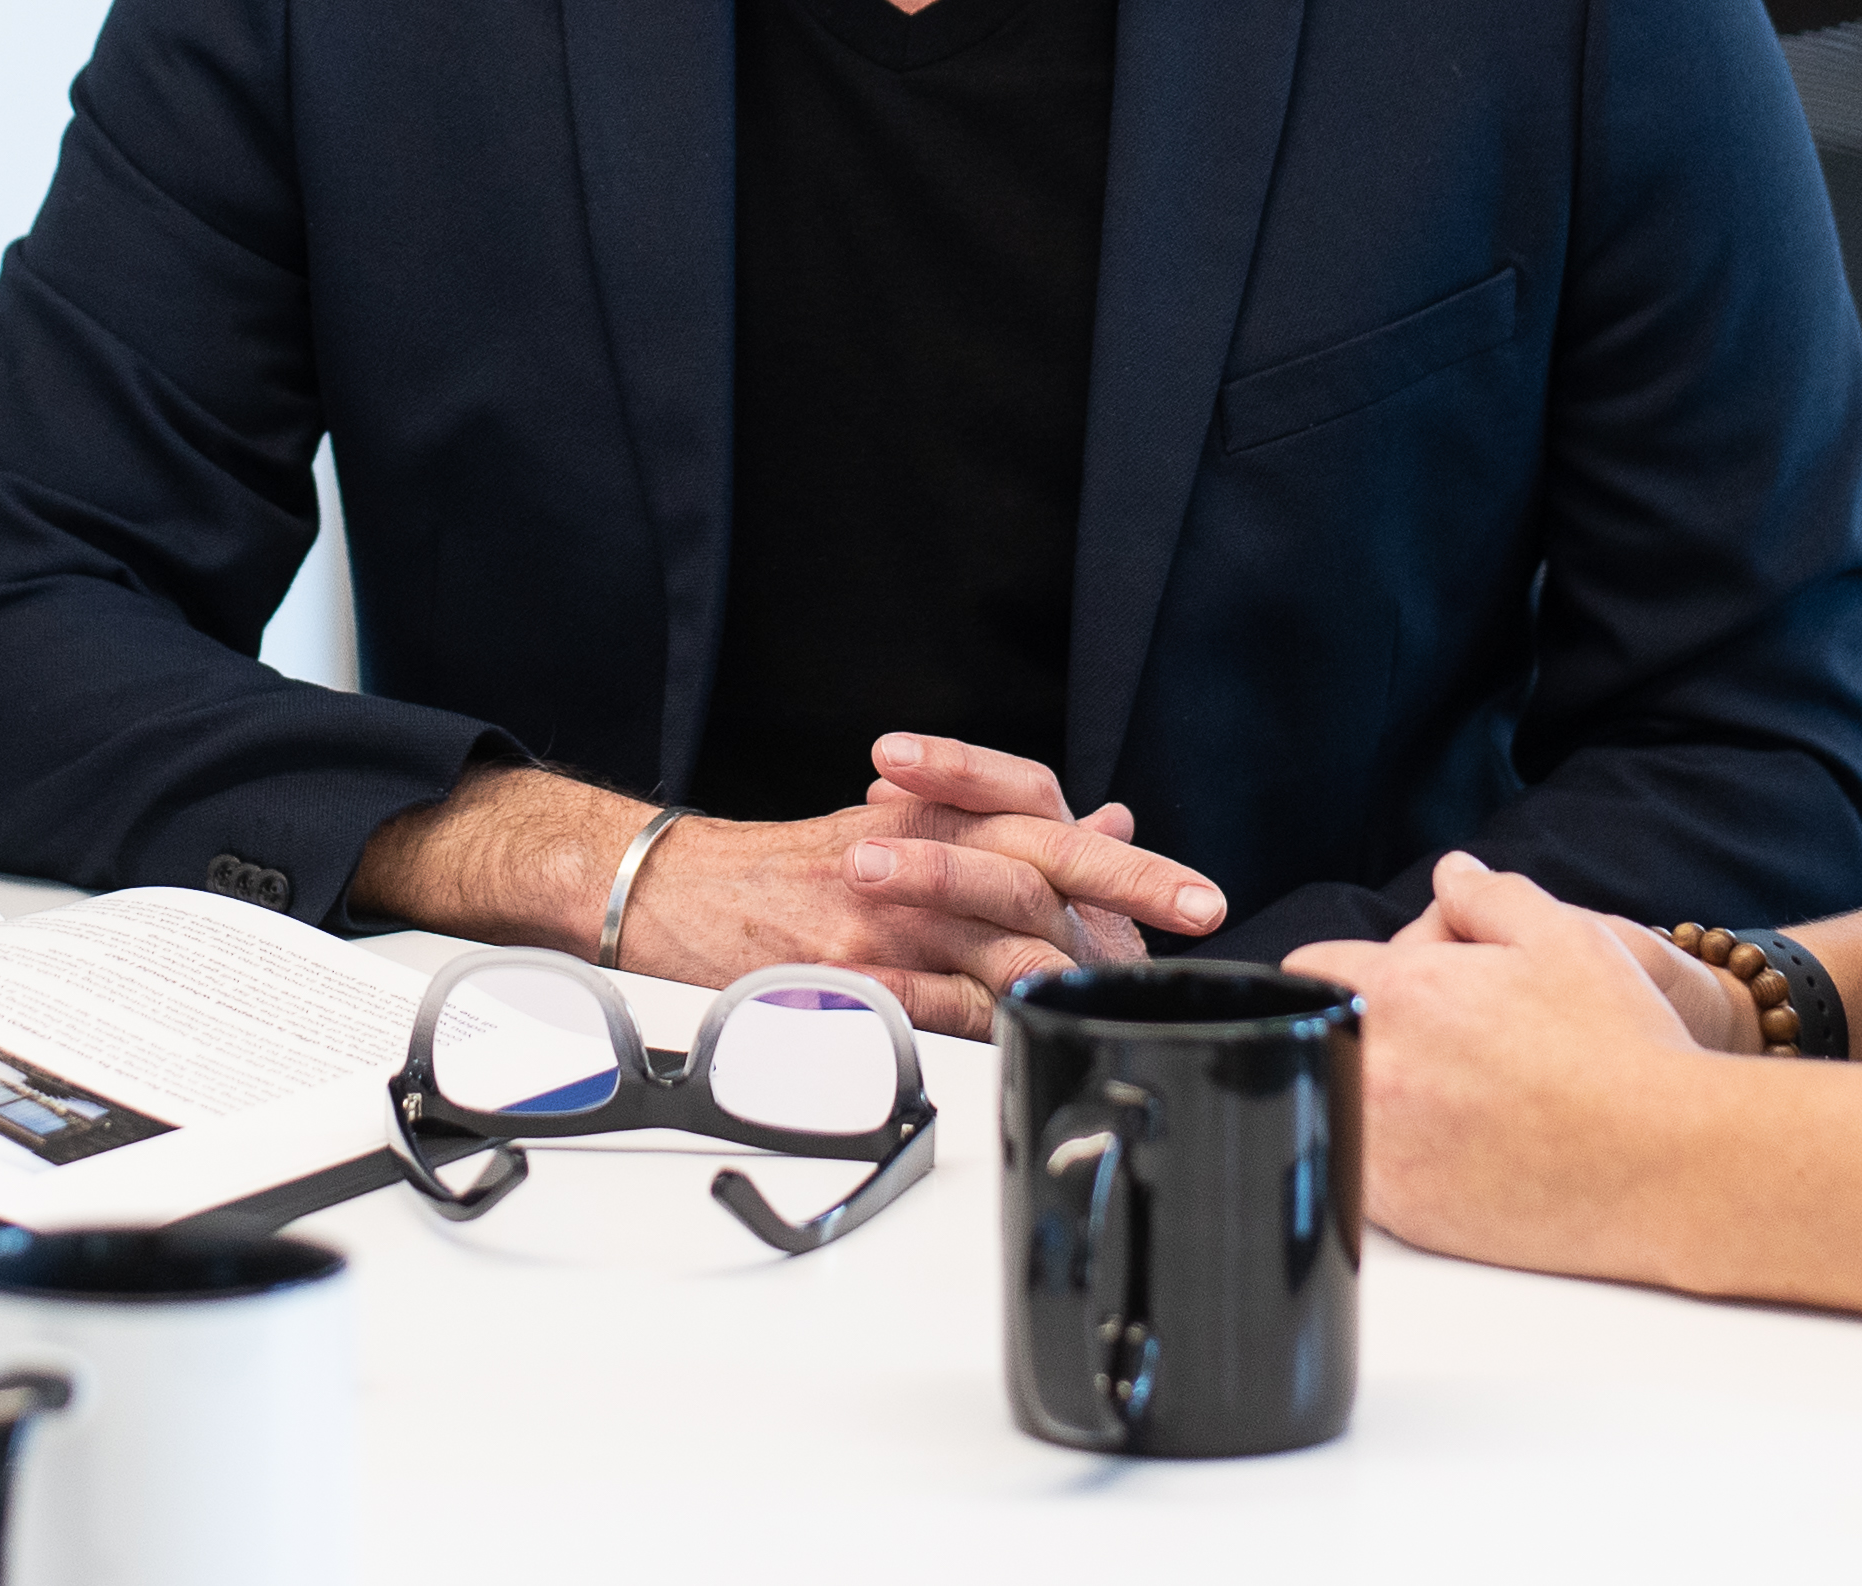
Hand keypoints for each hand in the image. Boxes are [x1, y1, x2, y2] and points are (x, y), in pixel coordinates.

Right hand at [350, 747, 1227, 1040]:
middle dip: (1128, 908)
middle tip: (1195, 929)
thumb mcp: (896, 822)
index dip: (1130, 866)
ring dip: (1072, 981)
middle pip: (1040, 873)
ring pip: (999, 945)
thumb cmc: (783, 867)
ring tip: (1118, 1010)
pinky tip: (1028, 1046)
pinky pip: (932, 1011)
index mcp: (931, 816)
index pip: (1046, 826)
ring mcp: (877, 916)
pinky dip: (988, 1030)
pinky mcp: (840, 976)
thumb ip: (1000, 827)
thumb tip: (1110, 825)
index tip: (1197, 900)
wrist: (664, 889)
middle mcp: (910, 854)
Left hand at [1285, 854, 1737, 1273]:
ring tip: (1459, 1099)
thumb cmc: (1622, 1046)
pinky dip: (1400, 1162)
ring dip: (1377, 1098)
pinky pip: (1369, 1177)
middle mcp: (1377, 1074)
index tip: (1386, 991)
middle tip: (1439, 1044)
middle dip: (1365, 1031)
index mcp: (1399, 995)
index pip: (1309, 970)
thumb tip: (1450, 874)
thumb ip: (1487, 896)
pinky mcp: (1407, 1218)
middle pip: (1325, 1038)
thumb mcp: (1563, 935)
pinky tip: (1466, 1151)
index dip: (1348, 972)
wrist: (1669, 1163)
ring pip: (1341, 1109)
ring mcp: (1385, 1153)